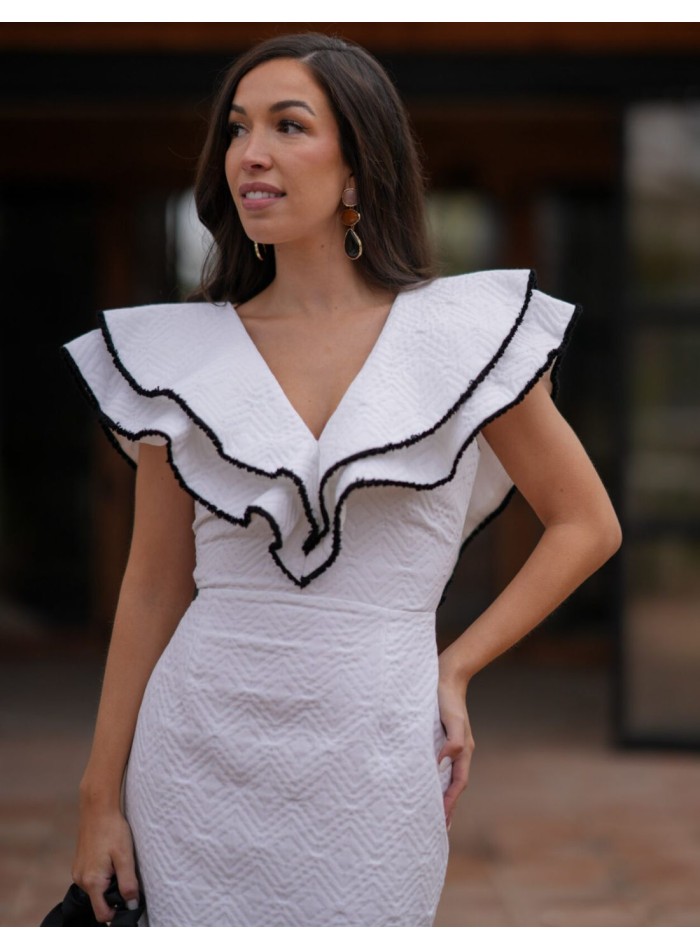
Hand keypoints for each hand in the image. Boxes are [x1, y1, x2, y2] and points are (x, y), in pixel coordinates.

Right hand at [71, 805, 139, 923]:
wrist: (97, 808)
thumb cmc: (113, 830)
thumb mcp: (125, 857)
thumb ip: (128, 883)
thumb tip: (132, 904)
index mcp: (92, 881)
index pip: (102, 913)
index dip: (117, 912)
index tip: (130, 900)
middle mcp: (81, 880)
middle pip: (98, 902)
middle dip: (113, 895)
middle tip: (127, 876)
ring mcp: (78, 872)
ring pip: (95, 890)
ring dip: (108, 883)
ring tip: (119, 863)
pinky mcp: (79, 864)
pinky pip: (92, 878)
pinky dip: (102, 875)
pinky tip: (111, 858)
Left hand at [437, 652, 474, 830]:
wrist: (447, 676)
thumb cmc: (446, 697)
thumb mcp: (451, 719)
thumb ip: (451, 740)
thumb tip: (442, 761)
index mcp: (463, 749)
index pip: (457, 783)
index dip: (450, 802)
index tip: (441, 821)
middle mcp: (459, 750)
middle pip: (454, 784)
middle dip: (448, 806)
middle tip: (438, 829)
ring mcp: (451, 745)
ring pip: (448, 776)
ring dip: (442, 795)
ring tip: (433, 813)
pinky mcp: (441, 738)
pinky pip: (440, 765)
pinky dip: (435, 779)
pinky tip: (425, 782)